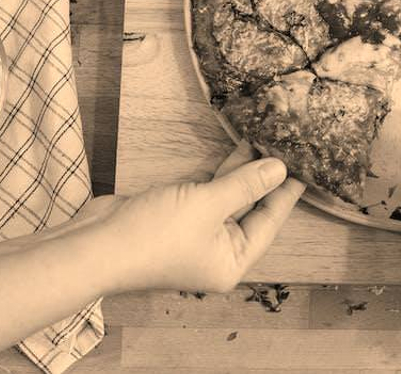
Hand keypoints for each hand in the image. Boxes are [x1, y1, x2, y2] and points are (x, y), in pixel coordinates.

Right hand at [89, 154, 304, 293]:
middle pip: (251, 210)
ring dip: (243, 171)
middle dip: (265, 178)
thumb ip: (245, 185)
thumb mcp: (208, 205)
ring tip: (264, 140)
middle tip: (287, 146)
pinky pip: (208, 194)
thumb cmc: (154, 236)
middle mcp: (217, 252)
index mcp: (231, 262)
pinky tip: (237, 151)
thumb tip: (279, 169)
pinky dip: (220, 174)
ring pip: (229, 199)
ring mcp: (195, 235)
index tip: (305, 168)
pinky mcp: (176, 217)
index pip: (269, 223)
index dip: (286, 193)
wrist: (94, 245)